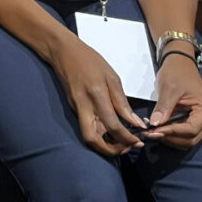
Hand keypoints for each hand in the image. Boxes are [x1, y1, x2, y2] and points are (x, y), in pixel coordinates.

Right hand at [49, 36, 146, 155]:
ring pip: (88, 135)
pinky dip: (100, 134)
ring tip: (121, 141)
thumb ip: (122, 102)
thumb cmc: (89, 60)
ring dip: (104, 144)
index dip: (127, 138)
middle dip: (110, 150)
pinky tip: (112, 130)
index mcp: (96, 96)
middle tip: (126, 148)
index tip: (139, 142)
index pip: (112, 125)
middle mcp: (84, 106)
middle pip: (92, 139)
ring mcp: (77, 109)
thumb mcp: (111, 77)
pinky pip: (87, 126)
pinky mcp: (74, 108)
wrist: (62, 51)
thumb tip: (135, 122)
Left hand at [144, 51, 201, 149]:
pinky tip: (158, 129)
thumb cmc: (177, 72)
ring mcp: (201, 121)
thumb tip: (155, 125)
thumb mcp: (169, 88)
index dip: (171, 133)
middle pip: (191, 138)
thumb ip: (163, 107)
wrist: (180, 63)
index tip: (153, 131)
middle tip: (150, 134)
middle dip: (171, 138)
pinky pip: (184, 133)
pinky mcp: (193, 120)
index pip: (190, 130)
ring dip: (171, 139)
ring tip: (152, 132)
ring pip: (188, 139)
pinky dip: (172, 134)